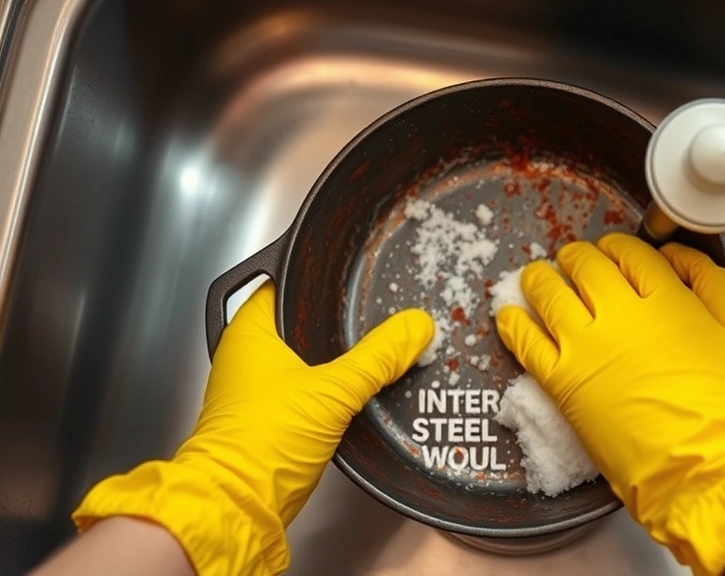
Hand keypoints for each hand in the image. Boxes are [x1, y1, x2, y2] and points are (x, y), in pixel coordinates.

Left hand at [71, 283, 432, 574]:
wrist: (238, 505)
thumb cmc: (260, 443)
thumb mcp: (331, 391)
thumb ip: (378, 357)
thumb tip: (416, 328)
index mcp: (249, 332)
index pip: (281, 281)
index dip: (314, 273)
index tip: (348, 268)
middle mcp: (248, 356)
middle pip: (299, 320)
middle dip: (336, 317)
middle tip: (374, 306)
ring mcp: (258, 389)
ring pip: (306, 357)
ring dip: (337, 355)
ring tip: (377, 343)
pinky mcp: (273, 419)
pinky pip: (310, 389)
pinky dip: (334, 385)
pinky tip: (362, 387)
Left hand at [495, 233, 724, 575]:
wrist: (705, 470)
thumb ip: (715, 286)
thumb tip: (683, 257)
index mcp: (666, 298)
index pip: (630, 252)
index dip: (617, 246)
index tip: (612, 252)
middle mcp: (620, 313)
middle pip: (584, 264)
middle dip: (576, 258)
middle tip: (572, 263)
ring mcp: (585, 346)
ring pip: (547, 291)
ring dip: (538, 278)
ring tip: (535, 277)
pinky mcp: (560, 381)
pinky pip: (524, 339)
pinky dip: (512, 320)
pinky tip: (509, 313)